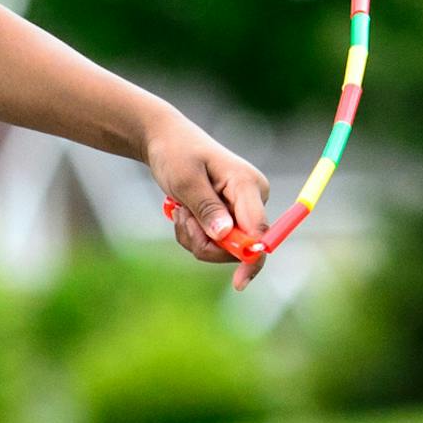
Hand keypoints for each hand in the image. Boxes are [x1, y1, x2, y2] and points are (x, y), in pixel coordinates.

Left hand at [145, 107, 270, 290]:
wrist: (163, 140)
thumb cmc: (175, 152)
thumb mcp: (185, 178)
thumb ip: (206, 207)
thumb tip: (225, 236)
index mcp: (248, 185)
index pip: (259, 231)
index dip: (251, 258)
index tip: (239, 282)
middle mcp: (251, 200)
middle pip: (239, 247)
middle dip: (205, 242)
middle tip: (182, 219)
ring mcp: (240, 210)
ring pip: (221, 248)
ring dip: (195, 236)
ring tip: (181, 209)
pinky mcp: (228, 218)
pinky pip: (212, 243)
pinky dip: (193, 234)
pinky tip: (183, 212)